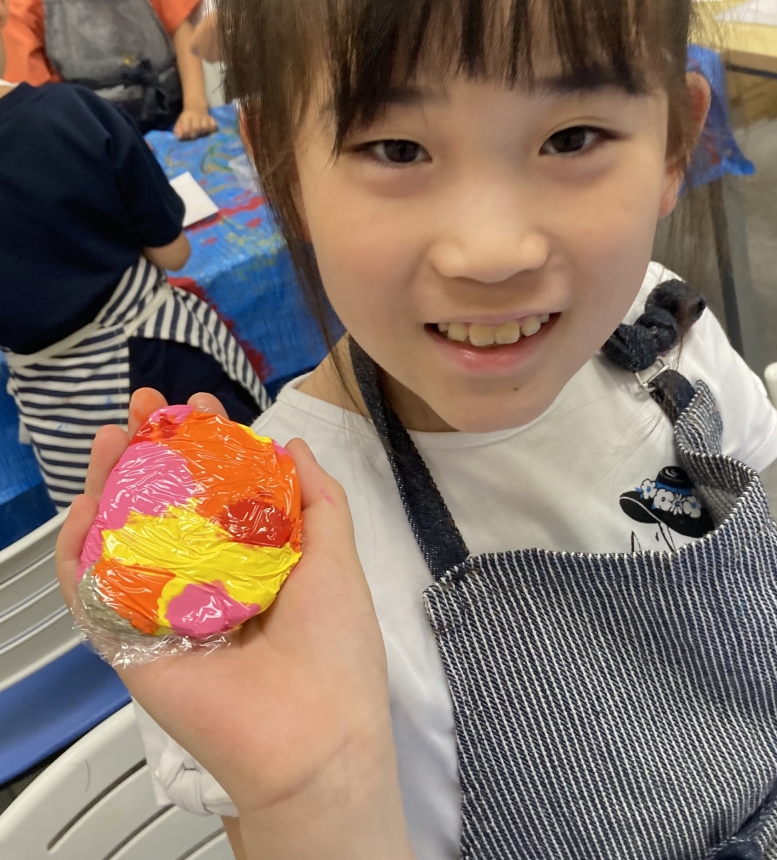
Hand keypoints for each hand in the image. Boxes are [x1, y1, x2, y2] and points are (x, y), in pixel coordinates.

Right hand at [56, 388, 412, 859]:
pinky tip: (86, 506)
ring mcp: (162, 609)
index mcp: (248, 560)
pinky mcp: (130, 643)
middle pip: (160, 505)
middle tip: (144, 406)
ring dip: (108, 484)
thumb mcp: (335, 555)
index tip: (200, 407)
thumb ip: (317, 498)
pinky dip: (78, 549)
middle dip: (149, 452)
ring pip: (119, 538)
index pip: (212, 491)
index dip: (202, 445)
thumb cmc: (336, 646)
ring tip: (110, 438)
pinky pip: (90, 592)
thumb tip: (293, 445)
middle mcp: (201, 579)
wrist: (315, 733)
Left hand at [173, 104, 217, 140]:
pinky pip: (214, 126)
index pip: (186, 129)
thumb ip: (178, 130)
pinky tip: (208, 130)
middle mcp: (196, 116)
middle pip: (196, 128)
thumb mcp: (179, 122)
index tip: (185, 136)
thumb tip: (180, 137)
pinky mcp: (212, 120)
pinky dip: (211, 129)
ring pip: (205, 128)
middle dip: (194, 135)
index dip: (186, 135)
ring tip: (200, 133)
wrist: (196, 107)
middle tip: (193, 135)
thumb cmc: (187, 119)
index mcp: (186, 116)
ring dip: (202, 133)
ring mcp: (205, 118)